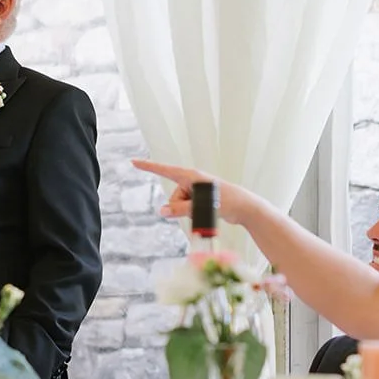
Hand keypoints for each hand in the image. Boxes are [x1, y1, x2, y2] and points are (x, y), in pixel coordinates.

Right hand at [131, 159, 259, 226]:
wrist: (245, 208)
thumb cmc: (226, 202)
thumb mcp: (200, 206)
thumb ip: (179, 209)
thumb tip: (161, 211)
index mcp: (191, 176)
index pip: (164, 170)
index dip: (148, 167)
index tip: (133, 162)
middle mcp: (192, 181)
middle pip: (173, 197)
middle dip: (179, 208)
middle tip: (200, 211)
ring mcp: (196, 191)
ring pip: (180, 206)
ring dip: (188, 213)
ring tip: (208, 213)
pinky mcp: (201, 200)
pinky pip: (188, 209)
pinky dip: (192, 214)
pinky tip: (206, 216)